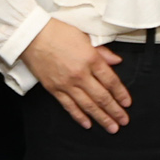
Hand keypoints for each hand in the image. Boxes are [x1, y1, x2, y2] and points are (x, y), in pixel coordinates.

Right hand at [24, 17, 130, 132]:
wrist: (32, 36)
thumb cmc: (57, 32)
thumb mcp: (85, 37)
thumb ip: (102, 51)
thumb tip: (116, 61)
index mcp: (91, 59)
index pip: (111, 81)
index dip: (121, 94)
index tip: (127, 103)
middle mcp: (81, 74)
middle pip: (102, 97)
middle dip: (115, 111)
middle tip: (123, 121)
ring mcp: (67, 84)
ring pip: (88, 105)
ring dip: (101, 118)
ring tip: (111, 127)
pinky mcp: (54, 89)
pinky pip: (69, 106)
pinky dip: (79, 116)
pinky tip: (88, 123)